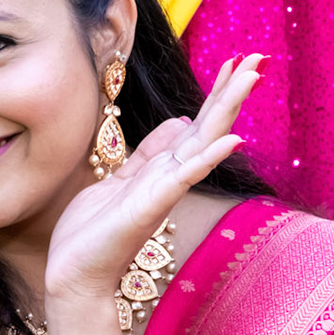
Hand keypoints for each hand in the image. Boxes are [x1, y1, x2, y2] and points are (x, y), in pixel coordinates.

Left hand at [43, 54, 260, 305]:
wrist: (74, 276)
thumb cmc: (92, 234)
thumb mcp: (119, 180)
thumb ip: (149, 154)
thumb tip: (179, 121)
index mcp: (161, 170)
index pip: (196, 124)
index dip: (215, 93)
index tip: (236, 62)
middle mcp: (168, 178)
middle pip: (207, 127)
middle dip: (231, 92)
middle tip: (259, 58)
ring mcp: (163, 191)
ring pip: (203, 142)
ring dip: (227, 109)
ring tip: (251, 77)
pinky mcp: (151, 206)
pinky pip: (184, 177)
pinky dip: (208, 157)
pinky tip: (232, 139)